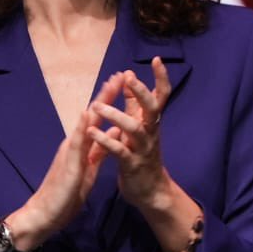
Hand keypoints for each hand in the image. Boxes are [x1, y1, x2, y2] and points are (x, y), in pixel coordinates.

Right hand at [11, 75, 117, 240]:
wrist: (45, 213)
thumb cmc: (66, 194)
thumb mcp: (89, 169)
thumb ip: (99, 152)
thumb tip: (115, 134)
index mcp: (82, 147)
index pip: (98, 120)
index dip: (110, 103)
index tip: (122, 85)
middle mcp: (75, 144)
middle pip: (93, 115)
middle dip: (106, 95)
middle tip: (119, 75)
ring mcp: (70, 151)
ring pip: (85, 122)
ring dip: (98, 103)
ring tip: (109, 85)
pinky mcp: (68, 163)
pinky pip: (76, 142)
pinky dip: (82, 126)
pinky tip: (87, 113)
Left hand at [89, 57, 177, 211]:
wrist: (150, 191)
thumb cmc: (142, 155)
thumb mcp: (140, 126)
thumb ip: (134, 103)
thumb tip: (129, 75)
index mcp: (151, 122)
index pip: (160, 96)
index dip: (161, 78)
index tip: (157, 60)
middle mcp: (150, 133)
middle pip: (152, 109)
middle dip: (142, 92)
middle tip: (129, 79)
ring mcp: (142, 149)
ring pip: (133, 129)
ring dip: (116, 116)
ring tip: (98, 106)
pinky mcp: (131, 165)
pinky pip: (119, 151)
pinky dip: (105, 141)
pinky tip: (91, 132)